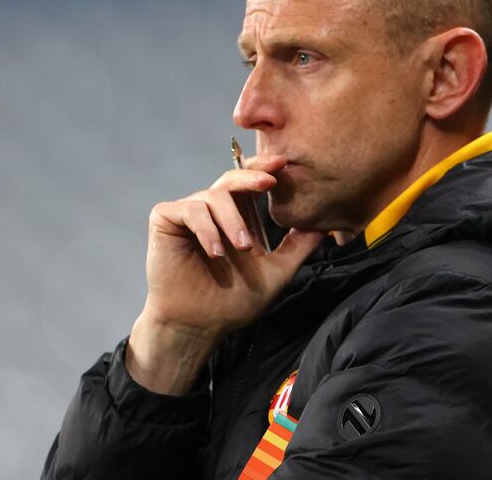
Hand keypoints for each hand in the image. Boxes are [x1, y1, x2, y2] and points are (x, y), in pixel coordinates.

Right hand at [126, 154, 323, 393]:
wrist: (198, 325)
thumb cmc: (233, 303)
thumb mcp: (277, 273)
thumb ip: (298, 247)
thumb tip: (326, 225)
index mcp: (238, 216)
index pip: (252, 181)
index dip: (265, 167)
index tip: (285, 164)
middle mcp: (213, 209)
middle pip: (232, 177)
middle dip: (252, 177)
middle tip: (269, 183)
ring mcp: (189, 212)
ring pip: (213, 196)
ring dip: (232, 220)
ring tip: (241, 247)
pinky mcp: (165, 219)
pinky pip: (189, 209)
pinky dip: (206, 228)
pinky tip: (215, 251)